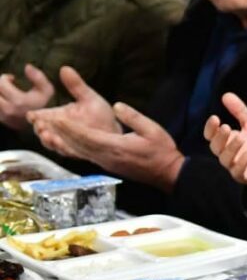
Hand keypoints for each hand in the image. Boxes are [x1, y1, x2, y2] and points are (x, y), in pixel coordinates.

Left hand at [0, 65, 54, 130]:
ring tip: (4, 91)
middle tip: (6, 84)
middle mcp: (8, 109)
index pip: (2, 83)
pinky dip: (0, 100)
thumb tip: (27, 66)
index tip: (12, 78)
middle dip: (0, 85)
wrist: (44, 124)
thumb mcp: (47, 90)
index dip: (5, 77)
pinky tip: (4, 99)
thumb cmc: (45, 104)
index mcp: (19, 101)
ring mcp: (3, 116)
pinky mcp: (1, 120)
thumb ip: (38, 77)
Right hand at [28, 67, 119, 156]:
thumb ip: (76, 85)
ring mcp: (65, 142)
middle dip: (40, 129)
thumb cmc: (99, 114)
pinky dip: (63, 149)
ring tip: (49, 135)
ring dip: (49, 140)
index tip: (33, 114)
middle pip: (42, 131)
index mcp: (56, 116)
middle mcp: (58, 130)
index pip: (39, 116)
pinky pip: (67, 152)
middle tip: (41, 125)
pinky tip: (62, 144)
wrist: (116, 131)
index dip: (34, 116)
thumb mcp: (88, 97)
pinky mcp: (76, 151)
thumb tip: (65, 68)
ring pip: (52, 143)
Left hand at [30, 101, 183, 189]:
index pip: (87, 136)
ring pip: (79, 151)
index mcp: (116, 147)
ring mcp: (105, 163)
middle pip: (78, 144)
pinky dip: (73, 147)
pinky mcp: (107, 165)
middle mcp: (106, 157)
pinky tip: (67, 141)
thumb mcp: (152, 129)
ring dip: (63, 140)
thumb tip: (117, 106)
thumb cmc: (162, 151)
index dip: (70, 127)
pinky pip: (85, 155)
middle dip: (60, 133)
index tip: (56, 117)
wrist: (167, 173)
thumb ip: (133, 117)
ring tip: (51, 130)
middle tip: (45, 121)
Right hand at [203, 93, 246, 186]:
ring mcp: (235, 166)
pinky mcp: (246, 177)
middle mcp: (227, 154)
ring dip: (231, 148)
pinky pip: (239, 173)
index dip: (210, 128)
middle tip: (226, 127)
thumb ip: (239, 111)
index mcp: (226, 142)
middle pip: (216, 148)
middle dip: (219, 137)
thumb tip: (225, 95)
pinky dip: (242, 163)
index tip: (215, 118)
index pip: (211, 135)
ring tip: (240, 138)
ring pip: (226, 160)